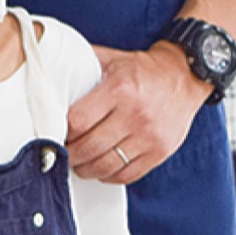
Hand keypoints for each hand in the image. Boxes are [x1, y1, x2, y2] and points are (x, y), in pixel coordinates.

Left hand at [66, 42, 209, 182]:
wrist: (185, 76)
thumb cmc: (143, 69)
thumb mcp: (112, 58)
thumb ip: (82, 64)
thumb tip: (49, 69)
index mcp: (120, 89)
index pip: (79, 121)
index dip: (62, 131)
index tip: (57, 132)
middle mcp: (136, 114)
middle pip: (89, 147)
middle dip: (70, 154)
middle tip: (63, 153)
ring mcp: (150, 136)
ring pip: (106, 165)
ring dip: (86, 169)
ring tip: (79, 163)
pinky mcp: (160, 151)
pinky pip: (127, 174)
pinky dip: (109, 176)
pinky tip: (102, 168)